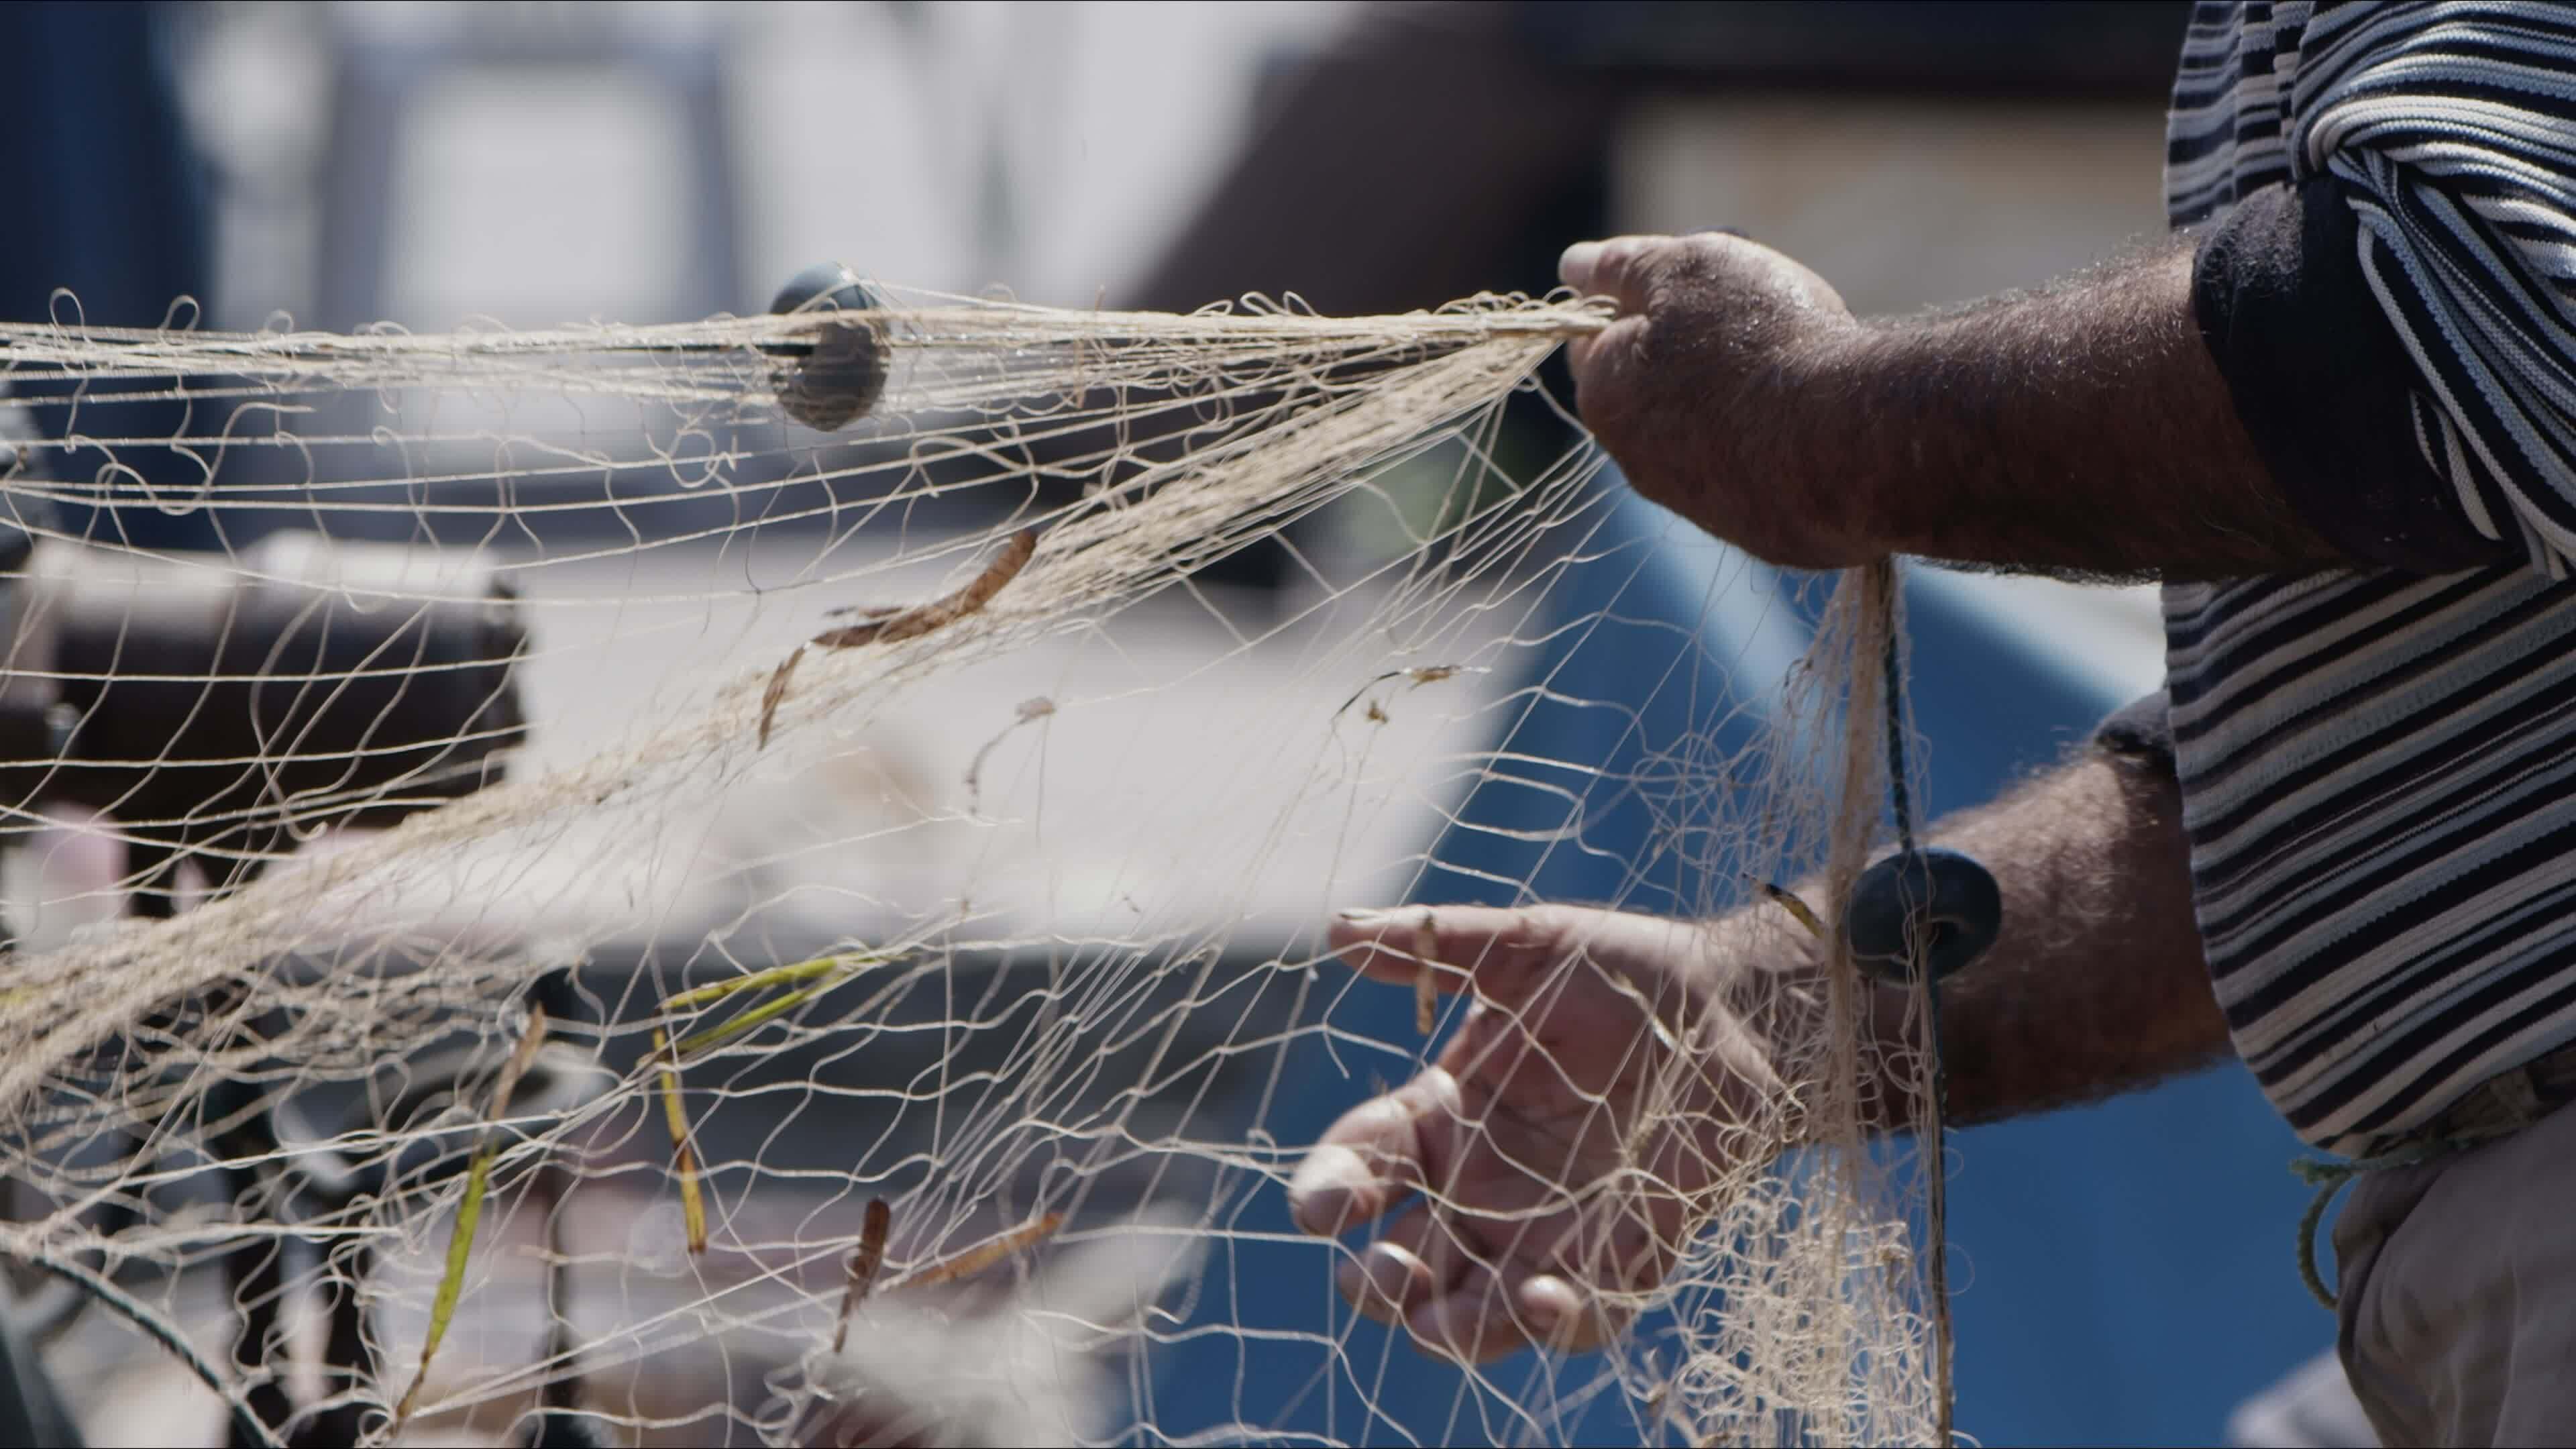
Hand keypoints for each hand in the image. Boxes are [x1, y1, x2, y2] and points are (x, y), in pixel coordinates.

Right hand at [1289, 903, 1804, 1362]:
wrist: (1740, 1009)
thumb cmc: (1626, 973)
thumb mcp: (1527, 947)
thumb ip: (1436, 944)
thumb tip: (1338, 929)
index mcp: (1444, 1117)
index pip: (1362, 1166)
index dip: (1330, 1191)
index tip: (1320, 1211)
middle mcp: (1482, 1188)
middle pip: (1403, 1262)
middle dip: (1379, 1283)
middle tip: (1380, 1275)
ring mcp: (1549, 1231)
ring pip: (1476, 1310)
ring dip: (1450, 1328)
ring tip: (1444, 1323)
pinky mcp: (1625, 1256)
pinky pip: (1583, 1316)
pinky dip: (1556, 1323)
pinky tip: (1542, 1298)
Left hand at [1559, 232, 1868, 567]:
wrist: (1852, 440)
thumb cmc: (1762, 340)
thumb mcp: (1686, 269)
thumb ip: (1624, 267)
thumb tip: (1574, 265)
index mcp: (1605, 396)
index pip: (1593, 342)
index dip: (1637, 303)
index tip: (1687, 286)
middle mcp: (1636, 463)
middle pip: (1651, 393)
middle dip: (1687, 355)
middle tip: (1750, 319)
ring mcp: (1700, 505)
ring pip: (1705, 439)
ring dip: (1733, 404)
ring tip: (1792, 371)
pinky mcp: (1761, 534)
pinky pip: (1759, 480)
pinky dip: (1777, 449)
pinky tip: (1815, 422)